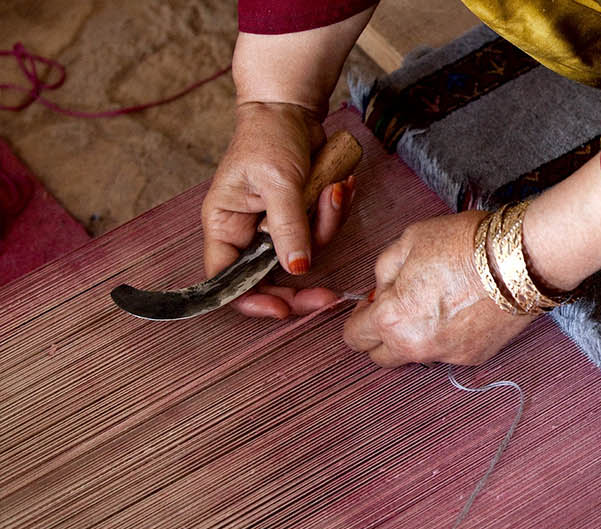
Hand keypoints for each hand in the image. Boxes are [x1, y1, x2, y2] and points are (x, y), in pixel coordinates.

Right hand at [201, 101, 353, 317]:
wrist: (291, 109)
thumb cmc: (270, 137)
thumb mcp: (279, 182)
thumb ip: (288, 227)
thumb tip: (296, 269)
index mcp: (225, 226)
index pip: (227, 280)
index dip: (251, 300)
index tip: (282, 310)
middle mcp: (247, 232)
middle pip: (272, 278)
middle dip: (303, 285)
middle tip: (329, 296)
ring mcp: (276, 226)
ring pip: (307, 252)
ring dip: (326, 225)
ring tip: (333, 187)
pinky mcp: (301, 217)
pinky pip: (322, 232)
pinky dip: (334, 211)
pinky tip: (338, 184)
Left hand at [343, 211, 538, 366]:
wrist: (519, 260)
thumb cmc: (464, 245)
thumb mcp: (409, 241)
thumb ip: (384, 269)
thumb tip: (382, 287)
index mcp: (391, 319)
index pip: (354, 337)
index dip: (359, 317)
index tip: (371, 304)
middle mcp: (416, 346)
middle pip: (382, 357)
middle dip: (383, 334)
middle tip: (400, 306)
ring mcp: (448, 355)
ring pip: (418, 354)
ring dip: (418, 335)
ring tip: (440, 302)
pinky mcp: (475, 357)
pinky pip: (449, 351)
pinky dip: (449, 335)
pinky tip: (464, 309)